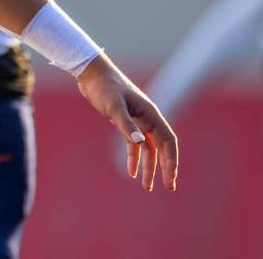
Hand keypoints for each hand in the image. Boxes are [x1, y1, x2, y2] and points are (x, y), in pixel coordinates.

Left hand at [77, 53, 178, 191]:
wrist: (90, 73)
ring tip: (146, 186)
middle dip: (165, 167)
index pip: (168, 140)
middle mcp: (147, 118)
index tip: (170, 178)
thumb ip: (126, 124)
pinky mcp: (124, 121)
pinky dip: (134, 157)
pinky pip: (133, 143)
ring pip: (147, 148)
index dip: (172, 160)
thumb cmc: (104, 86)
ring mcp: (136, 120)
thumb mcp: (113, 106)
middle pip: (161, 147)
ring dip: (148, 166)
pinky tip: (132, 172)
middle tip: (168, 187)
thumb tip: (139, 143)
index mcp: (150, 113)